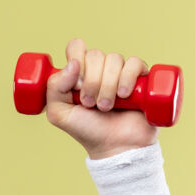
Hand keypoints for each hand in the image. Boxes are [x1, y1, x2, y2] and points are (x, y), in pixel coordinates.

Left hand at [44, 38, 157, 159]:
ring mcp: (121, 73)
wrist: (115, 147)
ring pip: (114, 59)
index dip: (76, 61)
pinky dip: (127, 78)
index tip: (77, 87)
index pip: (76, 47)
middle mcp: (100, 69)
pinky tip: (124, 95)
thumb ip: (54, 88)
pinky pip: (134, 63)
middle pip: (95, 54)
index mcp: (80, 72)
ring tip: (106, 107)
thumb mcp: (59, 114)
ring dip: (108, 86)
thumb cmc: (87, 131)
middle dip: (92, 82)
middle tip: (91, 104)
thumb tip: (73, 64)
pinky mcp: (140, 78)